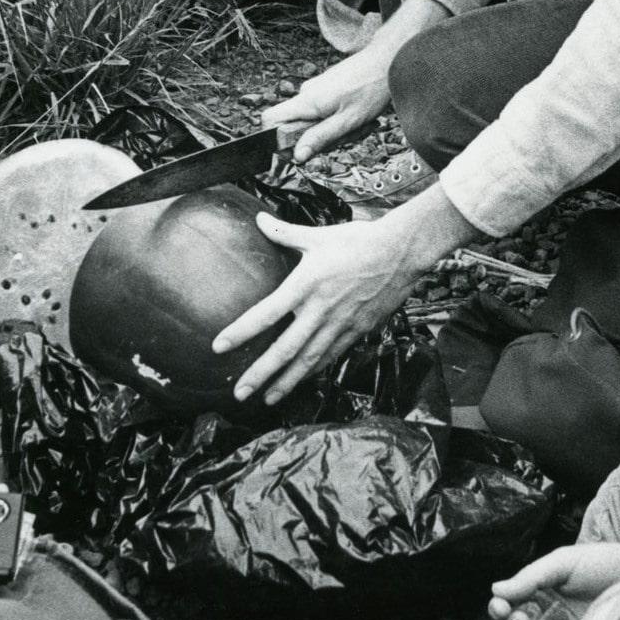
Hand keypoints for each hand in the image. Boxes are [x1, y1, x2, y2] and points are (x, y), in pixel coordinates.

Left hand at [214, 186, 466, 404]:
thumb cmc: (358, 240)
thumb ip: (285, 233)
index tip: (218, 346)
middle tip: (239, 393)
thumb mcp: (318, 236)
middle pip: (285, 348)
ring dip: (286, 382)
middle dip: (260, 373)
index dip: (241, 331)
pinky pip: (331, 356)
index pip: (266, 313)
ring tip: (266, 400)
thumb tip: (260, 220)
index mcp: (306, 284)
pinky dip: (313, 371)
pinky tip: (301, 381)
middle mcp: (321, 310)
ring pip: (308, 360)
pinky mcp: (357, 330)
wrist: (401, 253)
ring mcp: (340, 324)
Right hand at [263, 41, 393, 161]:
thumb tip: (297, 155)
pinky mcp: (327, 88)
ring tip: (359, 123)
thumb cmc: (371, 89)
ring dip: (336, 129)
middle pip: (297, 126)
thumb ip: (320, 138)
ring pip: (315, 120)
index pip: (270, 119)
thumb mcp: (347, 122)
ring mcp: (317, 89)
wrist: (387, 60)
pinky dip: (341, 118)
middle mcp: (307, 93)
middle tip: (347, 134)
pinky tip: (359, 114)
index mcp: (307, 101)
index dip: (277, 138)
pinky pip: (325, 111)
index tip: (300, 148)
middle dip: (321, 137)